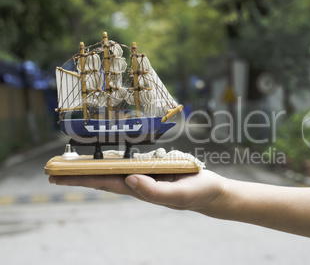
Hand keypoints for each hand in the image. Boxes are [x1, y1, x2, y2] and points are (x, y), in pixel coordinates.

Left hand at [49, 170, 227, 212]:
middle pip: (101, 178)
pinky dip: (111, 161)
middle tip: (54, 170)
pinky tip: (107, 159)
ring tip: (73, 164)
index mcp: (138, 188)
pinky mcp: (152, 169)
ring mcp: (143, 176)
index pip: (102, 183)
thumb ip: (153, 191)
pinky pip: (126, 163)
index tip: (56, 177)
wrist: (210, 191)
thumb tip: (128, 179)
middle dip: (77, 175)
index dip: (79, 179)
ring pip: (111, 171)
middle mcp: (136, 182)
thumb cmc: (195, 193)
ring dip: (91, 168)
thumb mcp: (176, 195)